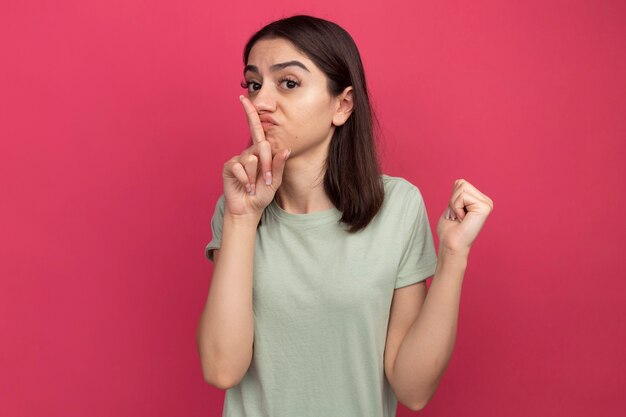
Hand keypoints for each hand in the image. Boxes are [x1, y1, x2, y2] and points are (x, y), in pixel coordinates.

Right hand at [222, 95, 290, 217]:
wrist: (248, 208)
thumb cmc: (262, 194)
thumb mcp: (275, 180)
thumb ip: (279, 165)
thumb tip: (286, 149)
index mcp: (260, 152)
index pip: (256, 129)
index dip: (250, 113)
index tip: (243, 98)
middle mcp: (248, 152)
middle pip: (261, 146)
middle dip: (267, 166)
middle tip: (267, 180)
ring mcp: (238, 159)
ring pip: (252, 159)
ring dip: (256, 176)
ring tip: (254, 185)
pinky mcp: (229, 167)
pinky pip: (240, 167)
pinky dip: (246, 180)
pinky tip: (246, 187)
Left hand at [436, 179, 493, 255]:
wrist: (451, 245)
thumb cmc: (450, 230)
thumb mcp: (453, 206)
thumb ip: (458, 194)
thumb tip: (459, 181)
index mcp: (480, 200)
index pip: (460, 183)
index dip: (452, 198)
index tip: (455, 213)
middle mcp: (486, 201)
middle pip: (461, 183)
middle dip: (453, 199)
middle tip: (457, 216)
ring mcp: (487, 204)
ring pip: (462, 187)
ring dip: (454, 204)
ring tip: (459, 218)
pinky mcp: (485, 207)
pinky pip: (463, 196)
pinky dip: (457, 207)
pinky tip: (462, 219)